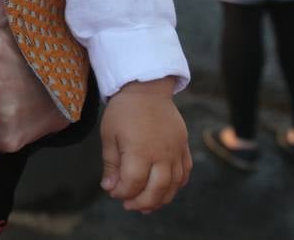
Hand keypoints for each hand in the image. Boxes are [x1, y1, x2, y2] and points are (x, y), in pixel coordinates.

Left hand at [99, 78, 189, 212]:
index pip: (133, 183)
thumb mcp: (109, 135)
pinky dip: (177, 185)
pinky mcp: (183, 146)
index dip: (122, 193)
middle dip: (142, 202)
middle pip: (157, 190)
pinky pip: (185, 172)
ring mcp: (175, 150)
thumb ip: (111, 164)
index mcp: (140, 151)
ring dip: (161, 199)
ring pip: (174, 185)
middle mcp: (161, 154)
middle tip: (130, 206)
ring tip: (147, 205)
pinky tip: (165, 189)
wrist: (146, 88)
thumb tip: (110, 187)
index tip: (113, 192)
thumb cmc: (124, 110)